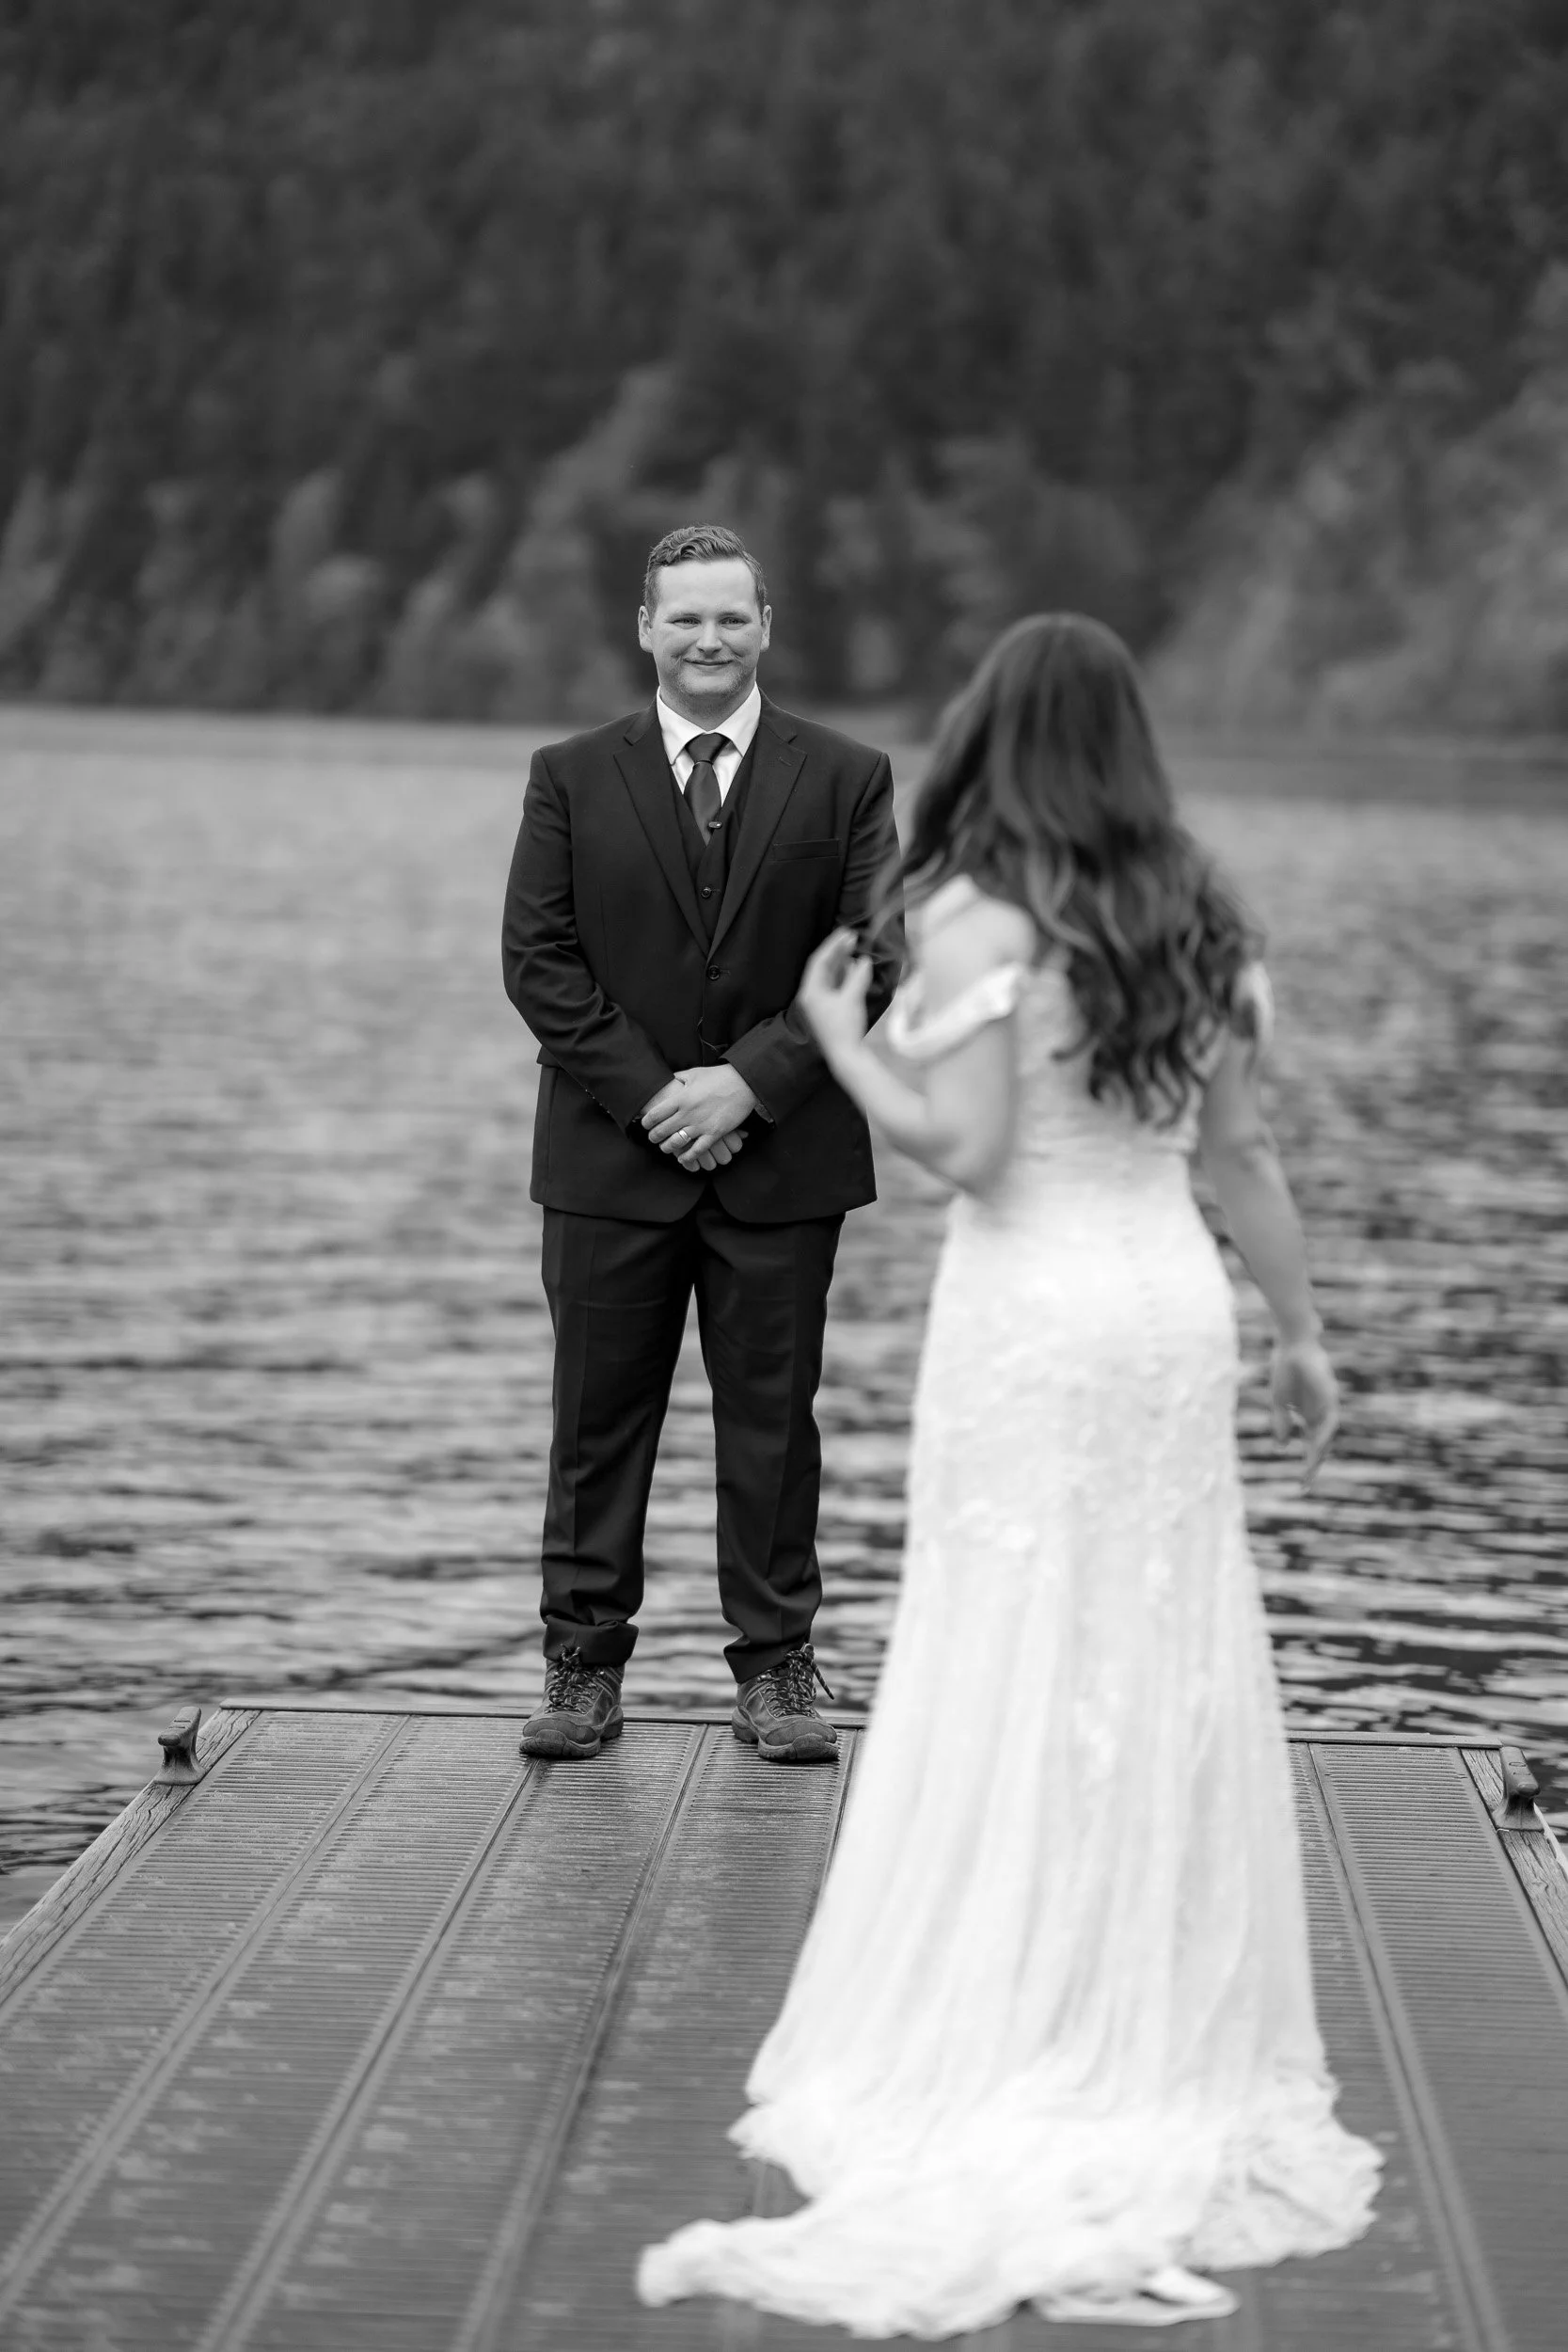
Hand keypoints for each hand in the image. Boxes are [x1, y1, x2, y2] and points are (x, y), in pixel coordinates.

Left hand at [641, 1065, 758, 1163]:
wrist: (744, 1083)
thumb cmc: (719, 1076)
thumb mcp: (694, 1073)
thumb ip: (678, 1078)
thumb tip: (668, 1080)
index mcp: (681, 1098)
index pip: (654, 1114)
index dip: (646, 1122)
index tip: (644, 1124)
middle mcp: (687, 1113)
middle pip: (662, 1131)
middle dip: (653, 1137)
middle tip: (652, 1138)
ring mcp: (701, 1125)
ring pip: (676, 1143)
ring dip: (667, 1148)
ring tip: (665, 1147)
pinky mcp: (714, 1133)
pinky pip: (696, 1151)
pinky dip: (687, 1157)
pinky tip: (682, 1159)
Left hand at [797, 928, 871, 1058]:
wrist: (846, 1056)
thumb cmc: (845, 1027)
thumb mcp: (852, 999)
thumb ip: (857, 976)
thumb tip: (863, 960)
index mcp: (811, 991)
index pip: (819, 961)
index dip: (832, 945)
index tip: (846, 932)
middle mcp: (812, 995)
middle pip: (823, 967)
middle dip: (837, 952)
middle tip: (852, 937)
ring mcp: (820, 1003)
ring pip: (830, 976)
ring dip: (842, 962)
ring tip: (854, 948)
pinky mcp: (830, 1010)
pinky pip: (835, 986)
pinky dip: (845, 975)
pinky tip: (854, 968)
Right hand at [1271, 1335, 1337, 1488]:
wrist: (1292, 1343)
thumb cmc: (1285, 1368)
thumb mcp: (1279, 1401)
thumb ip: (1281, 1423)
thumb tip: (1283, 1447)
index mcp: (1309, 1415)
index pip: (1311, 1444)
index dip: (1306, 1462)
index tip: (1301, 1482)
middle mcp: (1320, 1413)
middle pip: (1320, 1444)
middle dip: (1313, 1464)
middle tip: (1305, 1484)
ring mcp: (1327, 1405)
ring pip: (1326, 1435)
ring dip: (1318, 1452)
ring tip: (1309, 1469)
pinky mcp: (1330, 1395)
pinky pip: (1330, 1419)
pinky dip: (1323, 1433)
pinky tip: (1315, 1445)